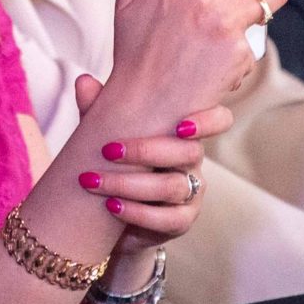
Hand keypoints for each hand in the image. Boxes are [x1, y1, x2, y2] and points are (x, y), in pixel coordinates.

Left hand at [69, 73, 226, 248]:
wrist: (110, 216)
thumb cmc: (115, 164)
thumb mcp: (107, 134)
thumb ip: (99, 110)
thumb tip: (84, 82)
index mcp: (183, 134)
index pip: (219, 121)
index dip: (210, 121)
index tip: (180, 125)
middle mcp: (193, 162)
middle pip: (189, 153)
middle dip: (146, 150)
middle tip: (108, 150)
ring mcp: (191, 194)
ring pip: (172, 187)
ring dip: (129, 183)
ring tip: (94, 181)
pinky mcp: (182, 221)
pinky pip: (167, 220)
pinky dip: (137, 212)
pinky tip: (111, 207)